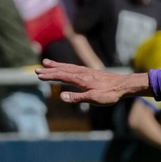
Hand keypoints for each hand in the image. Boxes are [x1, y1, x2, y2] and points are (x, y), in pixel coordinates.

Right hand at [35, 59, 149, 103]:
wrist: (123, 85)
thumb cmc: (110, 94)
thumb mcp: (94, 99)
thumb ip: (77, 98)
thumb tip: (61, 97)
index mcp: (81, 79)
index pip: (61, 76)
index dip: (49, 76)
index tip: (38, 75)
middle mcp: (82, 73)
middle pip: (62, 70)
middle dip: (49, 70)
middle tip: (36, 70)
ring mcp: (86, 71)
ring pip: (68, 66)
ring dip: (56, 65)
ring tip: (46, 63)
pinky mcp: (90, 72)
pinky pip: (74, 67)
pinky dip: (66, 66)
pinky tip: (64, 67)